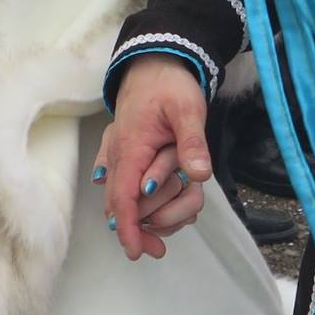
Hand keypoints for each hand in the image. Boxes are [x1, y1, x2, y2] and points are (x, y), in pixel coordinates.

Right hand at [100, 56, 213, 260]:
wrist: (153, 63)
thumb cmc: (170, 85)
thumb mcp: (188, 109)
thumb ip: (192, 143)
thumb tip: (198, 175)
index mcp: (131, 146)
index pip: (124, 196)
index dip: (129, 226)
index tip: (137, 250)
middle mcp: (118, 154)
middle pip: (119, 204)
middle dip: (138, 228)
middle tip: (158, 248)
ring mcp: (116, 154)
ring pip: (120, 197)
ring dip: (143, 214)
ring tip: (169, 221)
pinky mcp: (121, 153)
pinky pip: (121, 184)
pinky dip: (135, 200)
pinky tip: (155, 205)